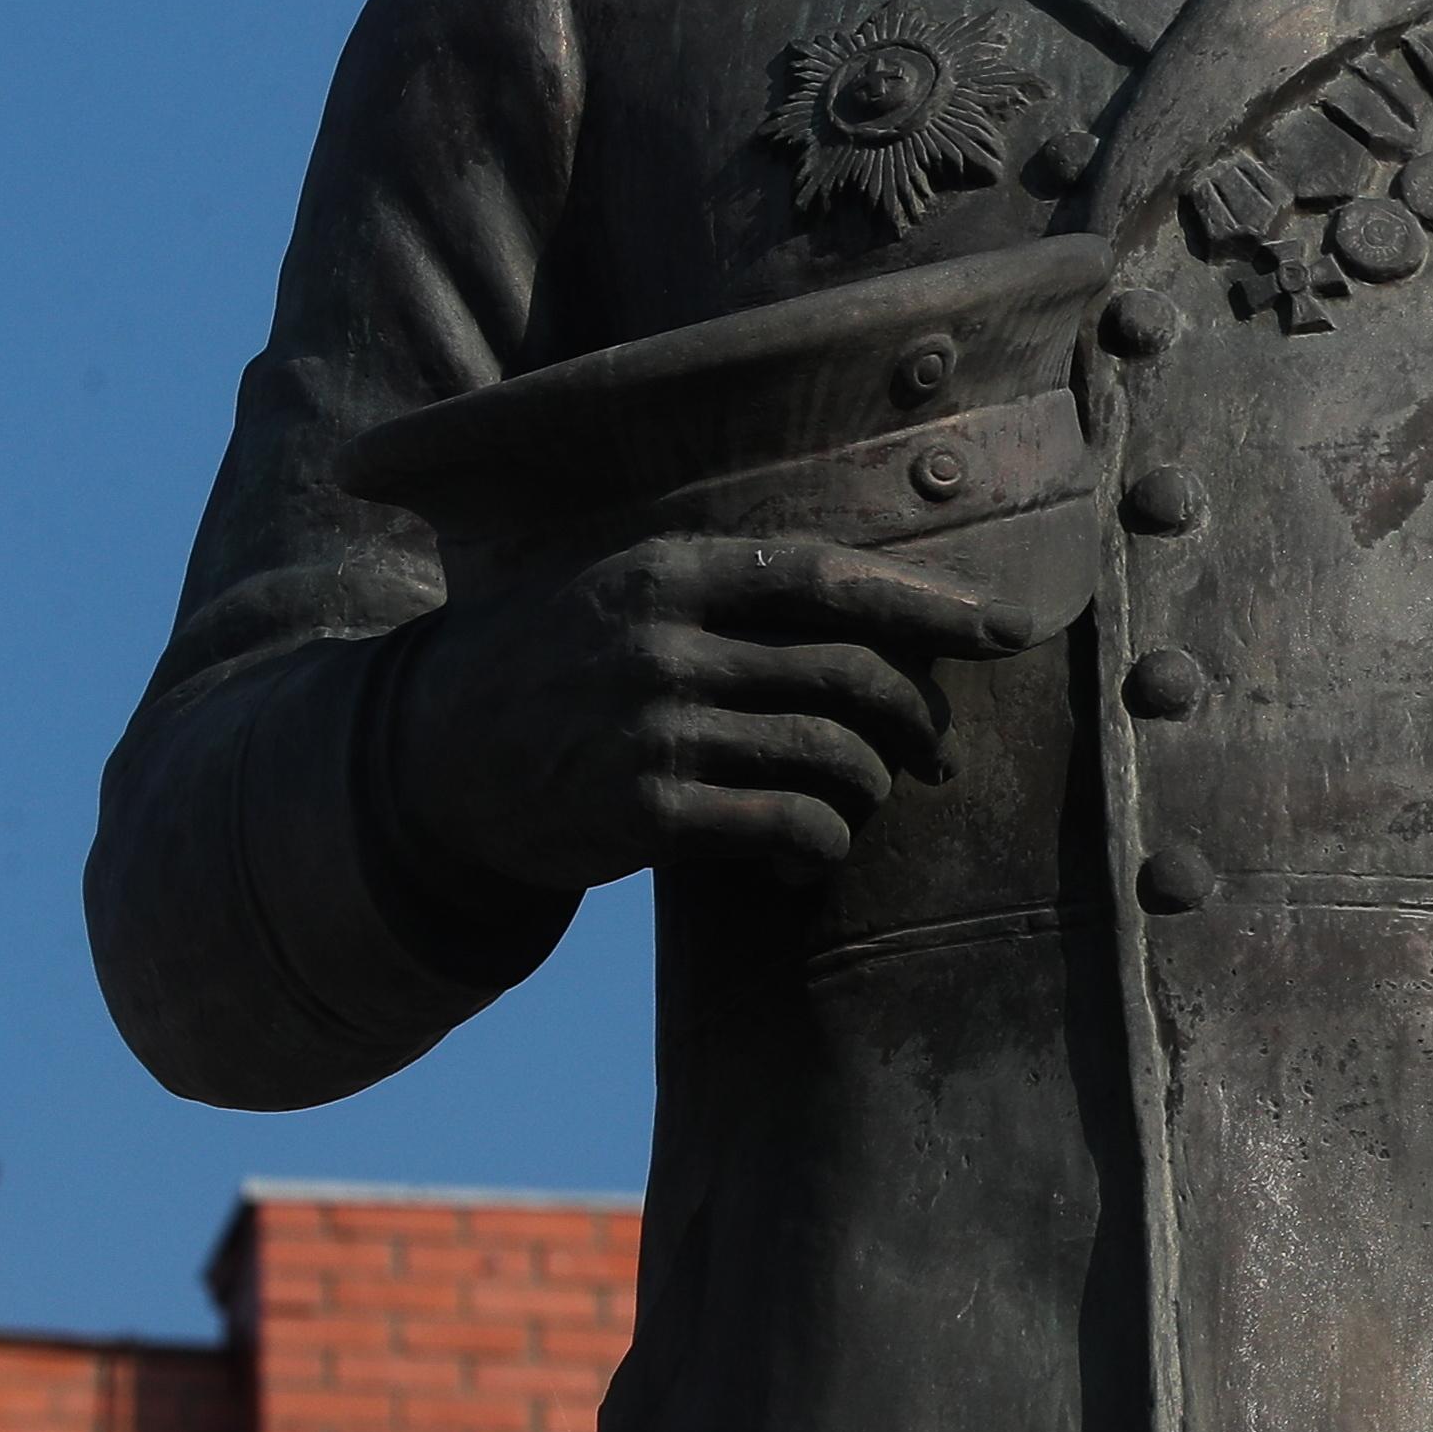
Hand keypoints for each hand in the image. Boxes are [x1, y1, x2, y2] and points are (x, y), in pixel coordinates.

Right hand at [383, 534, 1032, 897]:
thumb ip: (735, 588)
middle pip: (850, 673)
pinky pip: (787, 827)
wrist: (427, 758)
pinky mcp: (645, 810)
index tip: (1005, 630)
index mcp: (670, 573)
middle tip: (935, 750)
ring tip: (860, 800)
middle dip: (917, 717)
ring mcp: (654, 726)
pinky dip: (822, 847)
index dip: (929, 604)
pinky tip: (807, 858)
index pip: (830, 577)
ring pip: (832, 755)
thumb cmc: (559, 665)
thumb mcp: (626, 592)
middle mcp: (665, 642)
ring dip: (871, 788)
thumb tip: (889, 603)